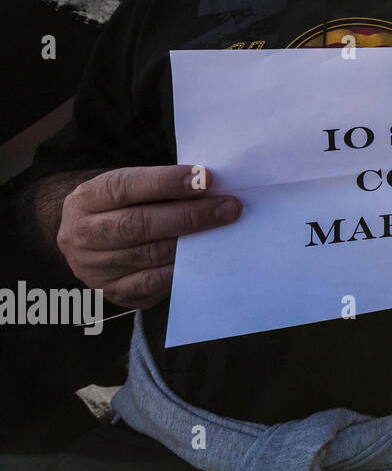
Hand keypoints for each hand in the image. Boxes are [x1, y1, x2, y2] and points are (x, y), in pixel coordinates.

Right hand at [56, 165, 241, 309]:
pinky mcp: (112, 292)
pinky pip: (151, 283)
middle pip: (138, 224)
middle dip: (189, 215)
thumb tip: (209, 186)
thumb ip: (161, 186)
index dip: (167, 182)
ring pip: (148, 255)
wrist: (87, 240)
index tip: (206, 179)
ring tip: (224, 230)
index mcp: (86, 199)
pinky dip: (180, 270)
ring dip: (192, 242)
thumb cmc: (122, 206)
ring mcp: (94, 268)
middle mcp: (83, 234)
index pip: (125, 187)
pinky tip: (204, 258)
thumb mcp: (129, 188)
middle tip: (228, 208)